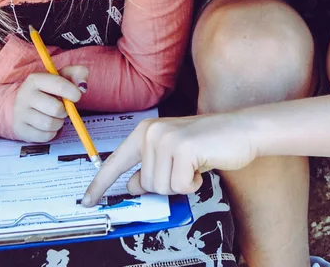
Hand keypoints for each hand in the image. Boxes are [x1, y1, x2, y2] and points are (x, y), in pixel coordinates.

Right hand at [12, 66, 89, 142]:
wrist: (26, 105)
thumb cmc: (49, 90)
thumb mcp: (64, 77)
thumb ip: (78, 74)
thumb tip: (82, 87)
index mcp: (35, 79)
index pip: (59, 85)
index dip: (73, 92)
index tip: (77, 96)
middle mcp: (24, 95)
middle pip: (56, 109)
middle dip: (65, 111)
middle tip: (62, 109)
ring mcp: (20, 113)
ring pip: (50, 124)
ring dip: (59, 123)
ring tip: (55, 117)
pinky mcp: (21, 129)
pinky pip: (45, 136)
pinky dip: (52, 133)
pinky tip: (48, 125)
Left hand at [81, 113, 258, 205]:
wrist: (242, 129)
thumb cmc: (210, 143)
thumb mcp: (173, 156)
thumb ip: (150, 168)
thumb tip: (131, 186)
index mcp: (145, 132)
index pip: (116, 162)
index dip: (100, 184)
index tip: (87, 200)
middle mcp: (151, 132)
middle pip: (145, 184)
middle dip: (168, 184)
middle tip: (186, 168)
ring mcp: (166, 139)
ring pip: (161, 188)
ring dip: (182, 184)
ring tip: (194, 165)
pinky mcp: (183, 149)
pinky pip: (180, 186)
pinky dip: (194, 183)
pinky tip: (202, 166)